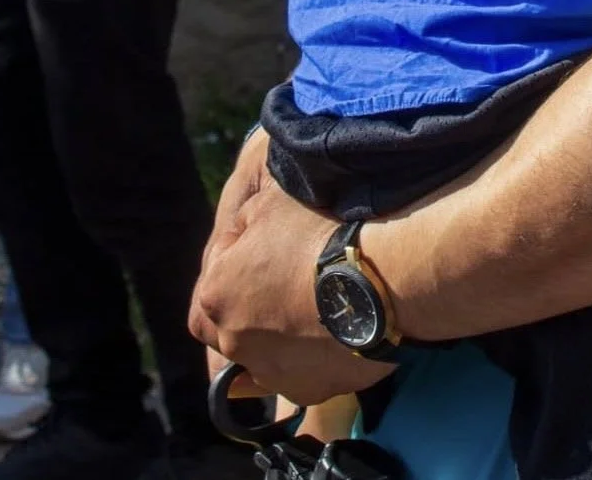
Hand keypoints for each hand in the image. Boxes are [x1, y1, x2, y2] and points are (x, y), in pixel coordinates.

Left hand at [189, 132, 393, 405]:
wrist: (377, 281)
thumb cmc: (320, 235)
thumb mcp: (271, 202)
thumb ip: (245, 220)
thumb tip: (244, 235)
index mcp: (216, 295)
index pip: (214, 271)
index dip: (239, 252)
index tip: (270, 239)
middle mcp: (233, 341)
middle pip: (234, 319)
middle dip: (253, 300)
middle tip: (287, 277)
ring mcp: (270, 372)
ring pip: (266, 352)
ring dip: (280, 333)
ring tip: (315, 305)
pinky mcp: (308, 390)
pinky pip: (304, 372)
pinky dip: (313, 355)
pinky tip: (334, 330)